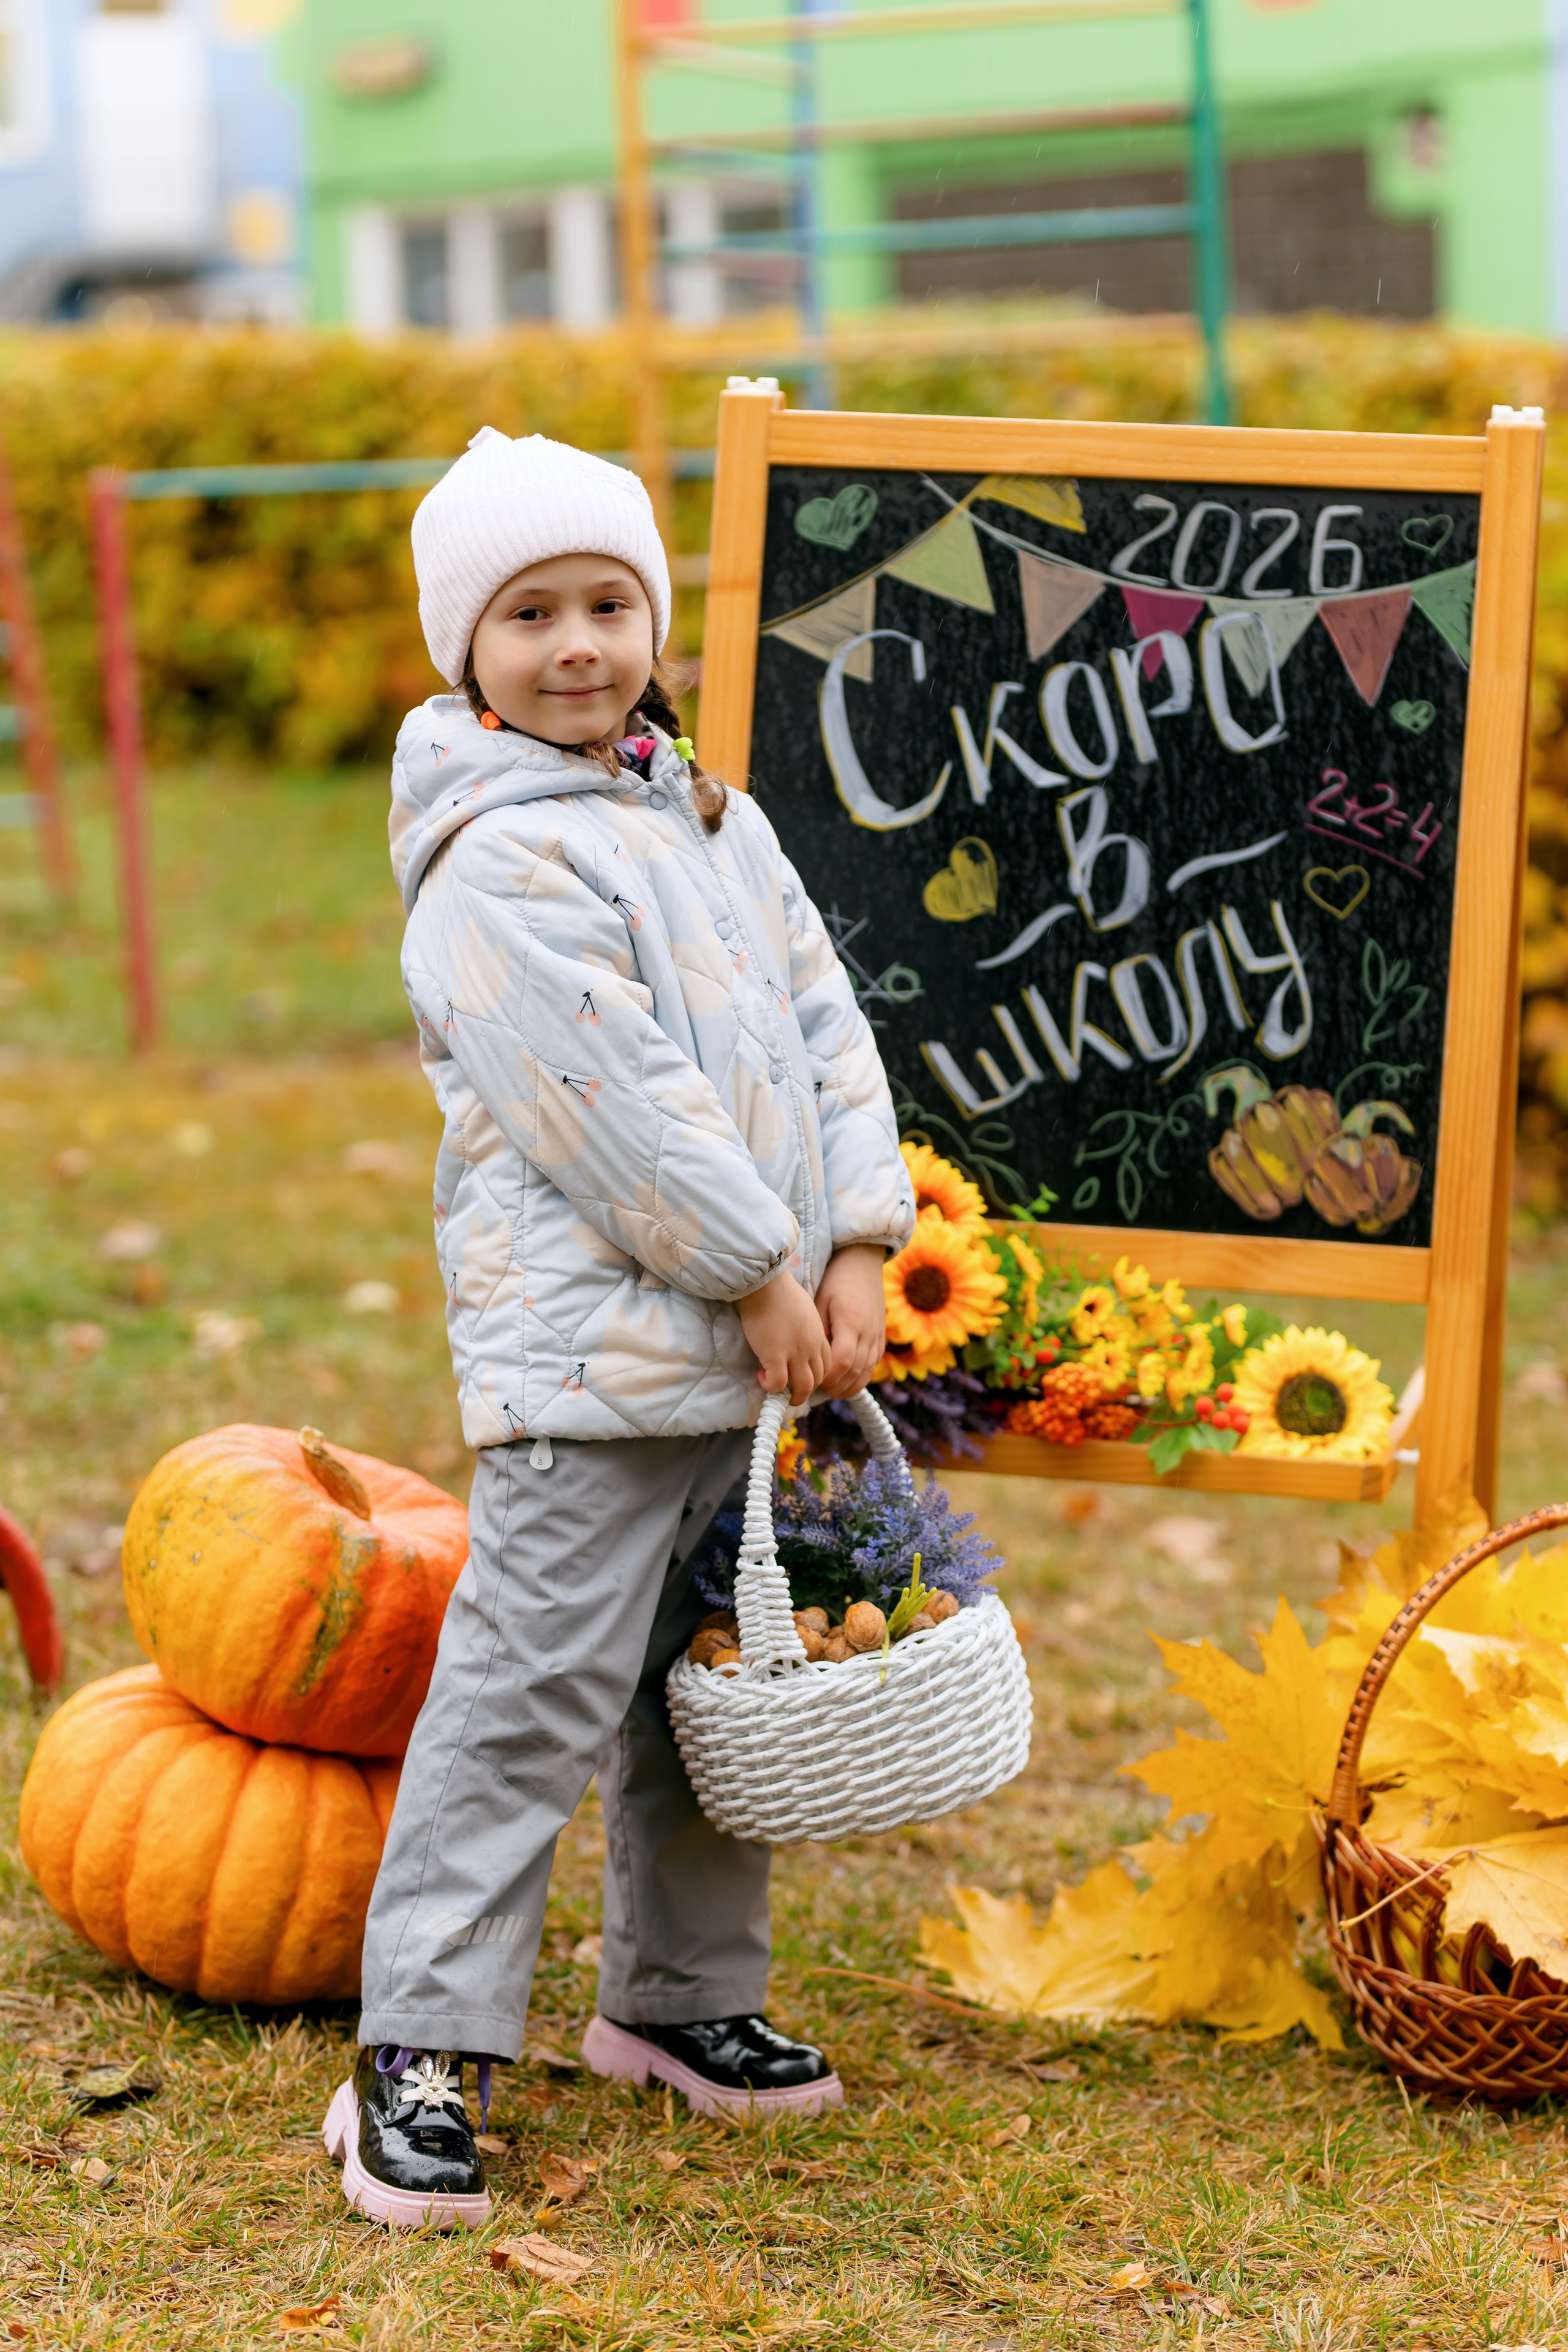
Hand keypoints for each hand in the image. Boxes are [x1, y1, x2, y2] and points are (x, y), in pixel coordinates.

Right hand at [736, 1269, 830, 1405]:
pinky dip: (771, 1386)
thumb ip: (805, 1328)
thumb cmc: (780, 1291)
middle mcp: (811, 1347)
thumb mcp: (804, 1310)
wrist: (766, 1283)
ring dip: (792, 1395)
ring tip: (778, 1390)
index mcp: (818, 1335)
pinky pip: (778, 1383)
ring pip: (803, 1387)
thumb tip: (794, 1338)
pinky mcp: (775, 1356)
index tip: (802, 1376)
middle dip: (805, 1390)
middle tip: (789, 1389)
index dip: (817, 1376)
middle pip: (818, 1380)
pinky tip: (761, 1376)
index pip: (827, 1365)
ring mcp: (795, 1353)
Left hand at [814, 1245, 886, 1399]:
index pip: (843, 1360)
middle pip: (855, 1371)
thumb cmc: (835, 1280)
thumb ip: (817, 1329)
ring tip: (830, 1392)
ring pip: (866, 1371)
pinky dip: (860, 1377)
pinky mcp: (881, 1337)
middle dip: (836, 1386)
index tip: (812, 1381)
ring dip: (849, 1386)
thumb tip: (809, 1358)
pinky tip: (846, 1383)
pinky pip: (873, 1364)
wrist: (862, 1262)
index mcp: (851, 1322)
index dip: (828, 1376)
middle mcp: (869, 1332)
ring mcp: (878, 1335)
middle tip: (816, 1391)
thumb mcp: (820, 1300)